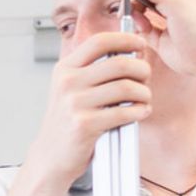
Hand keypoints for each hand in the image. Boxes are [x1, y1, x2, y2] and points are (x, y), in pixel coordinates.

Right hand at [26, 29, 153, 182]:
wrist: (50, 156)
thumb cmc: (67, 123)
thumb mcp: (70, 89)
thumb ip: (93, 70)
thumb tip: (129, 53)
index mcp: (65, 69)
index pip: (99, 42)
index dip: (126, 39)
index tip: (139, 45)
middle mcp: (67, 83)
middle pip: (119, 63)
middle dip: (142, 70)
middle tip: (145, 79)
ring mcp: (74, 104)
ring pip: (126, 88)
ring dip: (144, 93)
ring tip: (143, 99)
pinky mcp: (84, 125)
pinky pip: (124, 112)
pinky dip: (139, 111)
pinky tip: (139, 113)